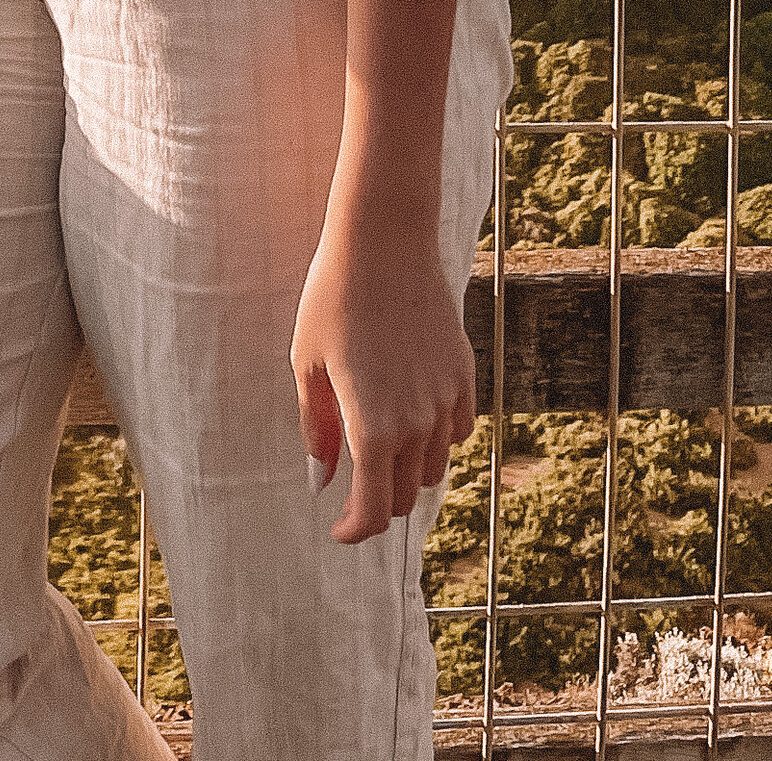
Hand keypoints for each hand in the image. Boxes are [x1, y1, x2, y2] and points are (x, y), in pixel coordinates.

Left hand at [290, 221, 475, 544]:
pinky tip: (412, 415)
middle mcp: (418, 424)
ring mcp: (446, 401)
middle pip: (403, 496)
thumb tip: (321, 482)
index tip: (338, 529)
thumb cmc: (333, 299)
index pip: (372, 510)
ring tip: (378, 445)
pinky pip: (456, 430)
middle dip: (376, 503)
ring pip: (432, 467)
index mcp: (373, 428)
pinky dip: (436, 438)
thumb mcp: (308, 365)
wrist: (385, 242)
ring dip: (406, 471)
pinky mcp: (464, 376)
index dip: (354, 529)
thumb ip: (317, 429)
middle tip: (352, 489)